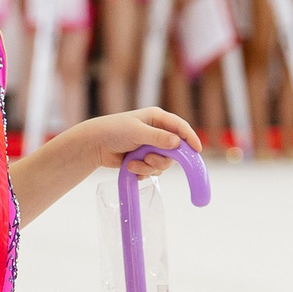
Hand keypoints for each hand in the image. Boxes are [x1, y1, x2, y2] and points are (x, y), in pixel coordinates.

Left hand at [70, 107, 201, 175]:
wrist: (95, 145)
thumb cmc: (114, 131)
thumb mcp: (137, 132)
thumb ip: (158, 138)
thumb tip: (177, 143)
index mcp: (157, 119)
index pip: (180, 128)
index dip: (190, 138)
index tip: (197, 150)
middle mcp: (158, 133)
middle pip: (174, 151)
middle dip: (161, 158)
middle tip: (148, 159)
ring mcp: (151, 147)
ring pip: (163, 163)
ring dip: (148, 167)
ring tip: (132, 163)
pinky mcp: (144, 160)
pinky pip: (152, 171)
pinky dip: (142, 172)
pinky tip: (129, 167)